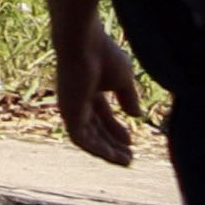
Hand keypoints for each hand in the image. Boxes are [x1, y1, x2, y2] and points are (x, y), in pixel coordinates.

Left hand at [51, 17, 145, 165]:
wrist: (83, 43)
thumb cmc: (103, 54)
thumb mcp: (122, 79)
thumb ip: (128, 97)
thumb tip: (136, 115)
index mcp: (88, 88)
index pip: (101, 114)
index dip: (115, 128)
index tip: (131, 140)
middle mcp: (77, 99)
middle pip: (94, 127)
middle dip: (111, 143)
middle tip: (130, 156)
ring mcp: (71, 107)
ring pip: (88, 137)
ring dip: (106, 150)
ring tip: (126, 161)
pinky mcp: (68, 113)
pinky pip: (81, 139)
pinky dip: (97, 149)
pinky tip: (114, 157)